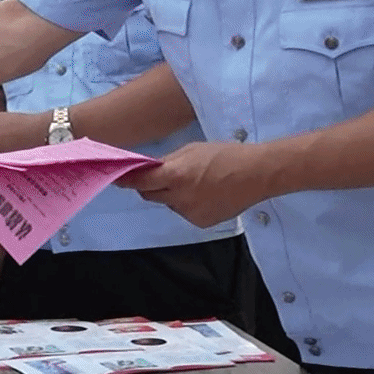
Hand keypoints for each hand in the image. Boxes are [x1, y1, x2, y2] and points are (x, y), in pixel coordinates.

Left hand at [116, 142, 274, 227]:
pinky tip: (205, 194)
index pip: (141, 182)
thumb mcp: (192, 150)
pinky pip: (184, 212)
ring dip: (171, 195)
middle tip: (159, 177)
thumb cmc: (224, 155)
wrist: (256, 174)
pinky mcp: (201, 223)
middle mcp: (180, 198)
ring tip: (194, 182)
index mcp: (177, 175)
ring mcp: (191, 213)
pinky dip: (187, 204)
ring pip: (169, 204)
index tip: (117, 177)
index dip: (127, 180)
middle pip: (150, 195)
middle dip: (150, 186)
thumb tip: (149, 169)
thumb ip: (168, 162)